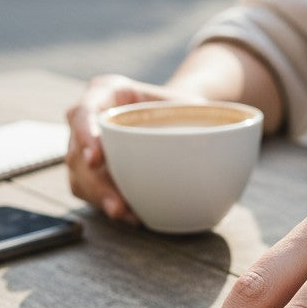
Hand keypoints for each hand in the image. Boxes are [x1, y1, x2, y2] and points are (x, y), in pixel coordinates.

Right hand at [65, 73, 192, 222]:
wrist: (179, 117)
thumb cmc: (183, 107)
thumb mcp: (193, 103)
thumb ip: (203, 114)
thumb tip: (229, 136)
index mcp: (108, 91)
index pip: (84, 110)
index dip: (85, 134)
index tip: (96, 159)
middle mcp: (89, 116)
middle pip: (76, 151)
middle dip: (96, 182)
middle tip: (118, 205)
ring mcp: (85, 144)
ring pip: (79, 176)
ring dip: (101, 199)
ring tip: (128, 216)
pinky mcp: (90, 169)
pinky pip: (88, 191)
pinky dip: (106, 204)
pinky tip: (130, 216)